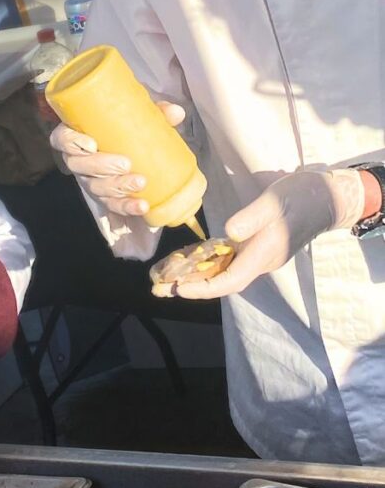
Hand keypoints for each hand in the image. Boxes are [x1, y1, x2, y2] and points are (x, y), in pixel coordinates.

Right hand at [50, 102, 185, 217]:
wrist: (133, 146)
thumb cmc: (126, 126)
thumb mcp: (137, 115)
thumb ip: (156, 111)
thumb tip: (176, 112)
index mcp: (77, 135)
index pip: (61, 138)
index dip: (71, 142)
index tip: (91, 143)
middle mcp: (77, 160)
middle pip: (79, 166)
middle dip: (101, 166)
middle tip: (125, 163)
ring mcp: (89, 181)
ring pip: (95, 188)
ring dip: (117, 187)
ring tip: (140, 183)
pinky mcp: (104, 197)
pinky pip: (112, 205)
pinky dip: (127, 207)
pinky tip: (143, 206)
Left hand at [152, 169, 364, 299]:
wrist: (327, 197)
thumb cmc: (299, 198)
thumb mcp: (273, 203)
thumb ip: (250, 219)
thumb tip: (228, 234)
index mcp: (263, 254)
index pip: (230, 281)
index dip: (203, 288)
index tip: (179, 289)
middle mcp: (261, 262)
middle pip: (223, 282)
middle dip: (193, 286)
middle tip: (160, 288)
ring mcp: (260, 257)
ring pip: (225, 273)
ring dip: (198, 276)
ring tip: (168, 277)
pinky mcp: (259, 248)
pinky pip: (230, 262)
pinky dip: (210, 263)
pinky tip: (191, 260)